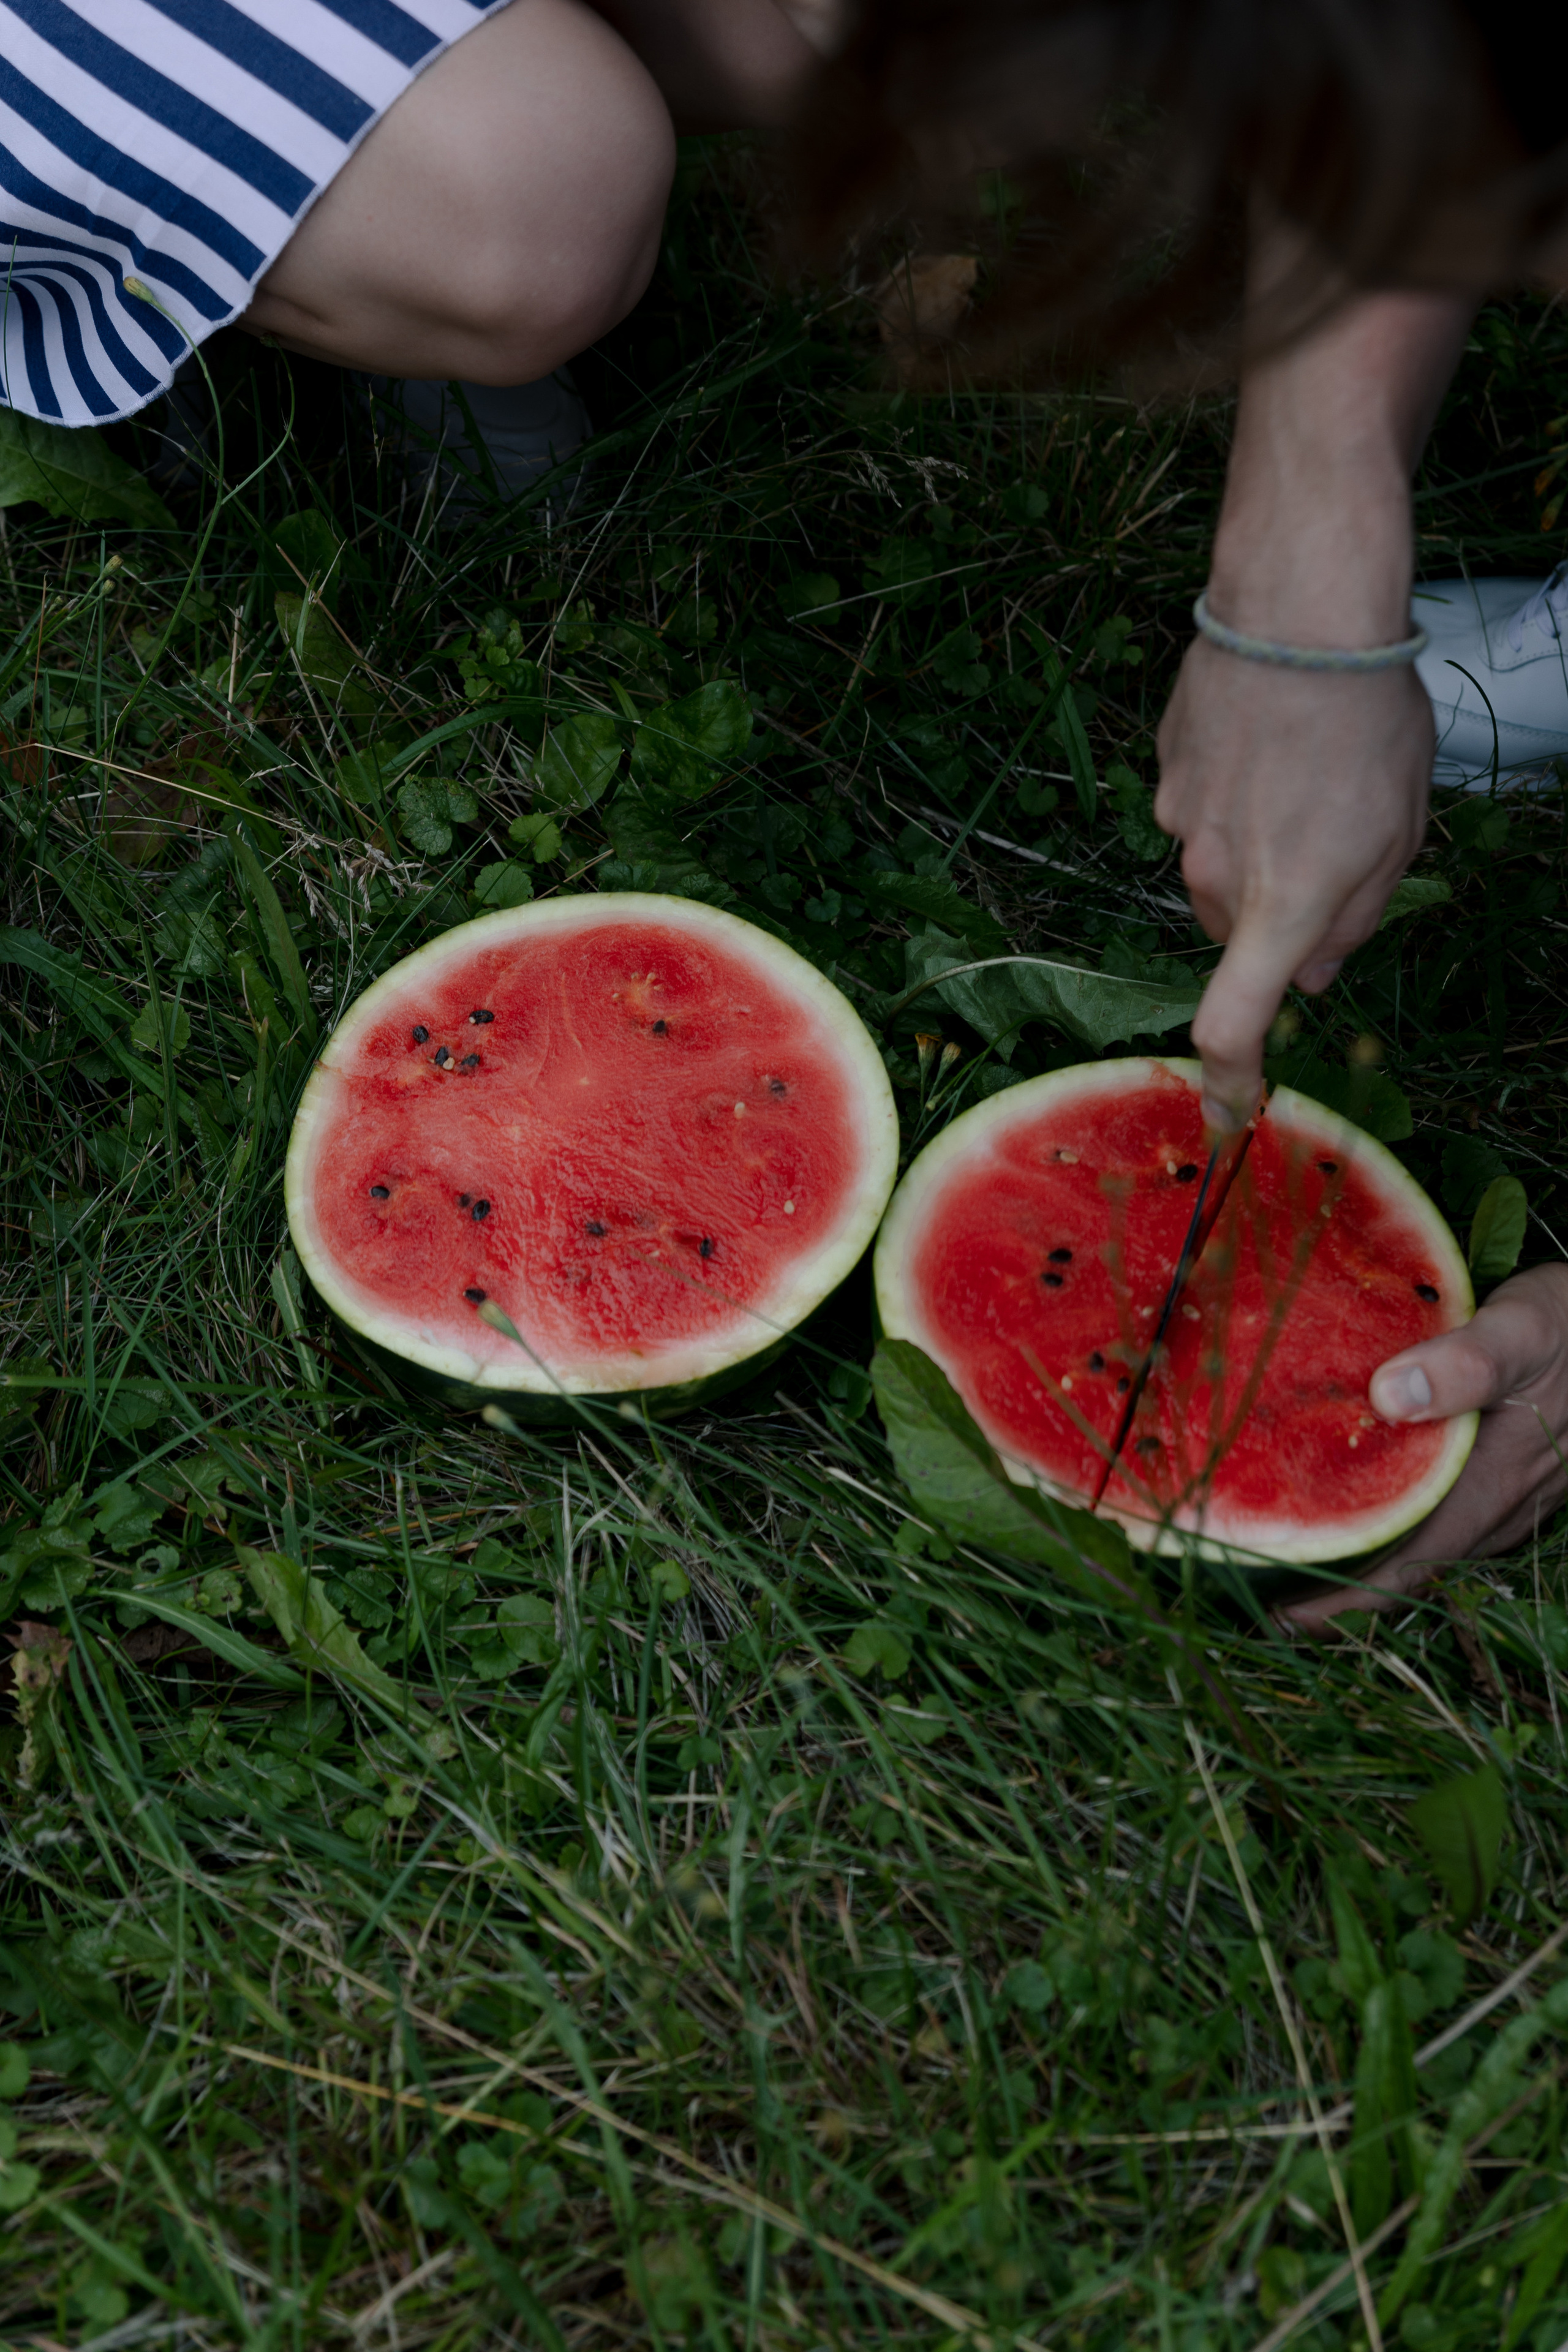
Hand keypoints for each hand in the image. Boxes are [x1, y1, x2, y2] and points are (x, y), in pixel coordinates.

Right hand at [1156, 645, 1431, 1128]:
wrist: (1299, 608)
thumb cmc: (1369, 721)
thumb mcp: (1398, 833)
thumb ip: (1355, 919)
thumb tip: (1312, 977)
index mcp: (1282, 905)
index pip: (1232, 1025)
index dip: (1228, 1084)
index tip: (1228, 1118)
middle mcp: (1215, 876)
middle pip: (1234, 932)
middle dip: (1272, 915)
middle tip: (1332, 847)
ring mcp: (1180, 821)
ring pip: (1213, 870)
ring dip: (1253, 848)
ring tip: (1305, 771)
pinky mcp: (1164, 771)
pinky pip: (1195, 809)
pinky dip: (1230, 794)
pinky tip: (1270, 737)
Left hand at [1278, 1263, 1567, 1635]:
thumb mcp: (1521, 1329)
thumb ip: (1465, 1363)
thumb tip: (1388, 1397)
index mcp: (1495, 1484)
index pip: (1411, 1567)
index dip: (1347, 1601)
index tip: (1284, 1618)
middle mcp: (1504, 1504)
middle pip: (1414, 1569)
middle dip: (1345, 1589)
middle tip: (1271, 1595)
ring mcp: (1514, 1495)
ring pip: (1434, 1546)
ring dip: (1374, 1560)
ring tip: (1306, 1556)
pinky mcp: (1515, 1475)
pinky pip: (1452, 1518)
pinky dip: (1405, 1525)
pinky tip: (1369, 1504)